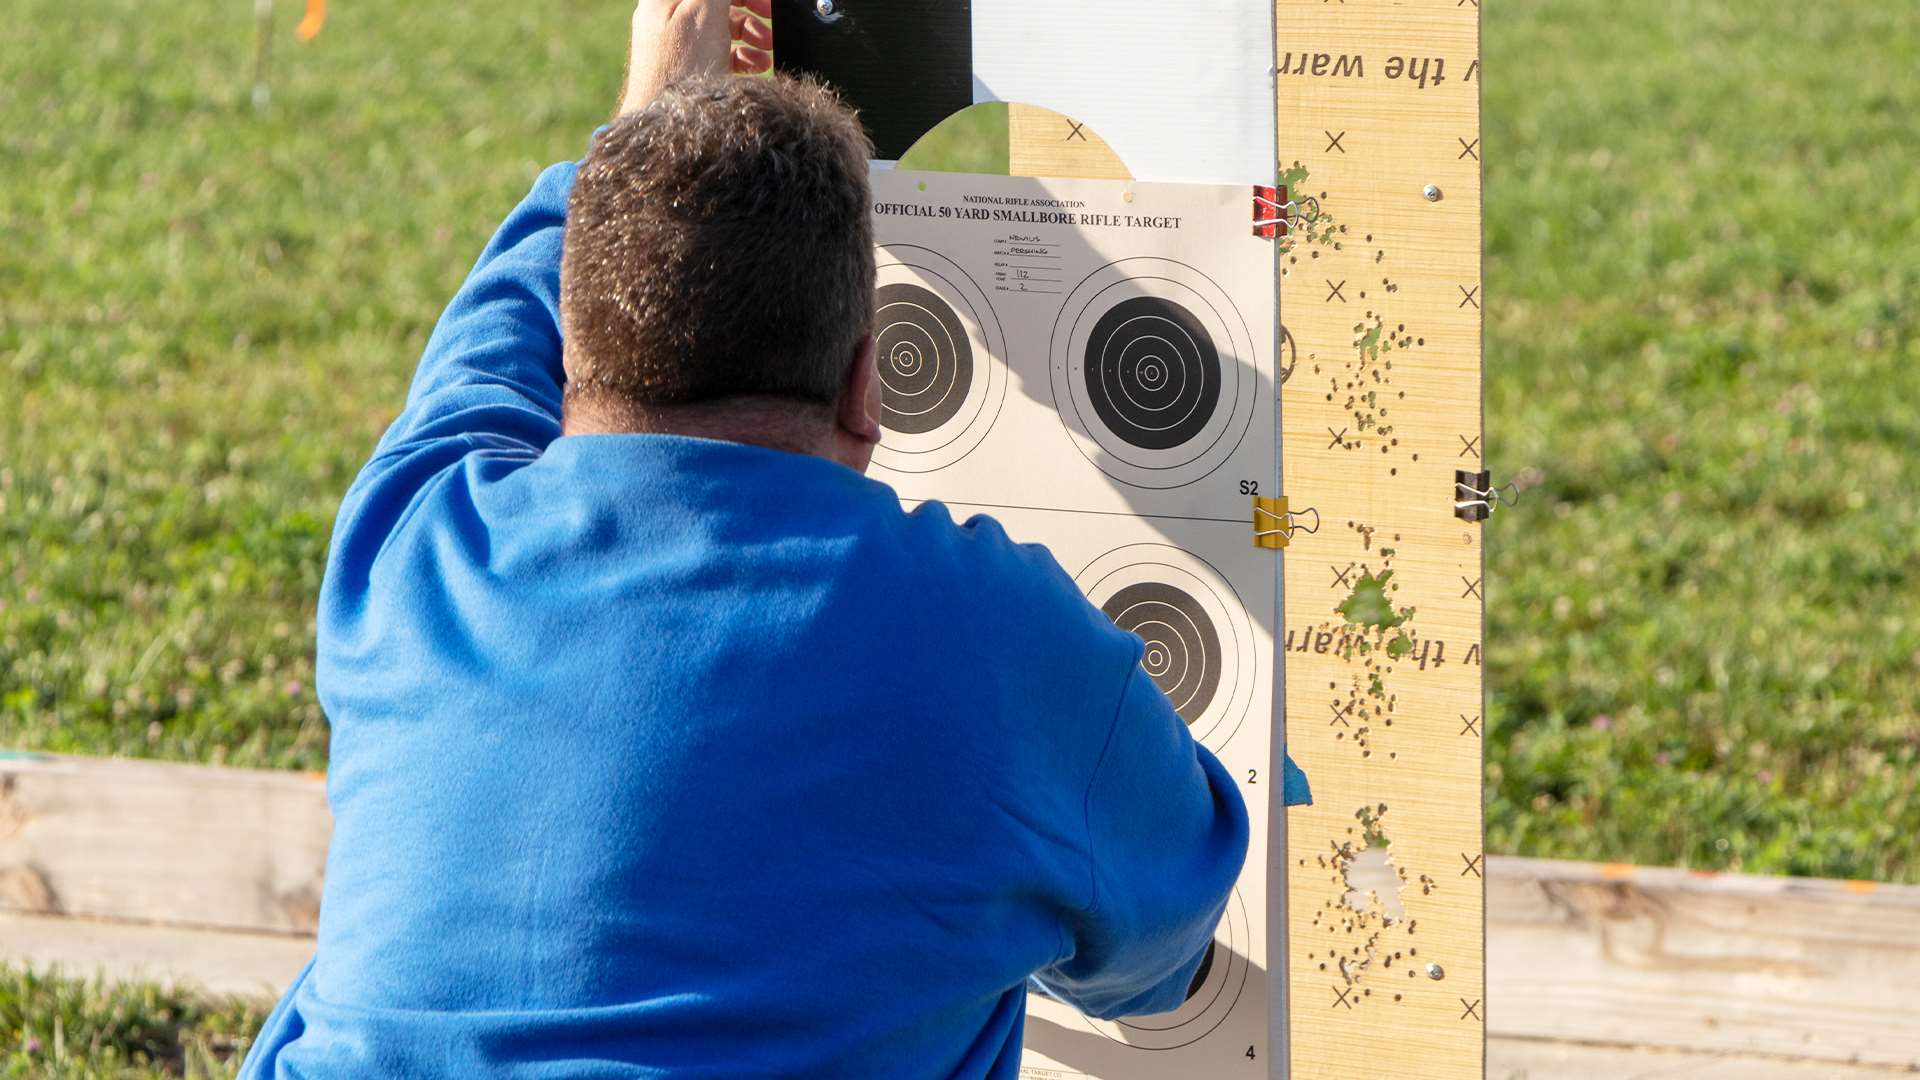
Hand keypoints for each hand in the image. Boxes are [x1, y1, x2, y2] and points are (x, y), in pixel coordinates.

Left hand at [619, 0, 773, 115]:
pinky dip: (743, 56)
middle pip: (718, 2)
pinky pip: (720, 53)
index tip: (765, 2)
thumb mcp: (704, 13)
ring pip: (722, 27)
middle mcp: (668, 17)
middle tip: (772, 16)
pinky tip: (757, 65)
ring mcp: (678, 46)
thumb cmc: (680, 68)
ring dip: (751, 34)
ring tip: (767, 48)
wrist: (666, 124)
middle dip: (750, 8)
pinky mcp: (689, 70)